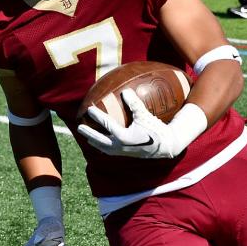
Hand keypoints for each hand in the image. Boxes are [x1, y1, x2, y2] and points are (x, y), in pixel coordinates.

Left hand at [77, 89, 191, 158]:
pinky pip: (111, 151)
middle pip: (100, 141)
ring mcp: (123, 152)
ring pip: (104, 148)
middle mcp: (121, 147)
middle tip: (79, 128)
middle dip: (89, 134)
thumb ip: (135, 104)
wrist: (167, 146)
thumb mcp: (145, 116)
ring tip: (87, 138)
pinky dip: (104, 147)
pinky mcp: (126, 154)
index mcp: (124, 138)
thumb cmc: (157, 130)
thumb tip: (125, 91)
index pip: (107, 125)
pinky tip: (101, 144)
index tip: (89, 109)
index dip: (97, 116)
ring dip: (95, 142)